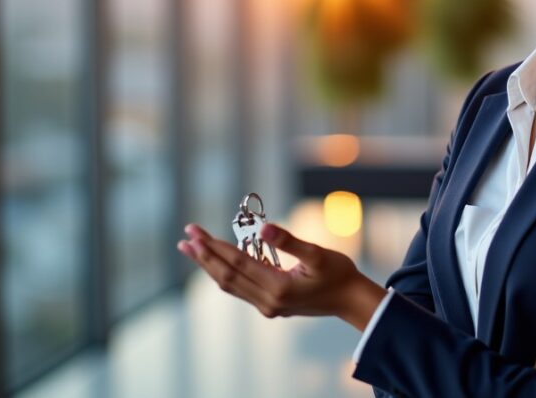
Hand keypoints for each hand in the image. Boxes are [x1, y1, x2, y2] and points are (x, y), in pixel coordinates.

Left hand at [177, 223, 385, 329]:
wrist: (350, 301)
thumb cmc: (339, 274)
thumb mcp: (318, 253)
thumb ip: (289, 241)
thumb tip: (263, 228)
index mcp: (278, 286)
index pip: (237, 262)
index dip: (214, 246)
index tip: (196, 233)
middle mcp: (268, 301)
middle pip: (226, 276)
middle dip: (204, 256)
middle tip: (185, 238)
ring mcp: (268, 307)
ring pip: (230, 285)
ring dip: (209, 266)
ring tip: (192, 250)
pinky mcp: (270, 306)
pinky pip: (240, 289)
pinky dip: (225, 274)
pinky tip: (217, 263)